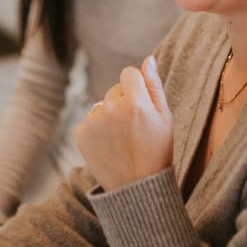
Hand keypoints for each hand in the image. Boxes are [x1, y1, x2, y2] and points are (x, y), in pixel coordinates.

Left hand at [75, 55, 172, 190]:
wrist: (137, 188)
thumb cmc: (157, 151)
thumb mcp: (165, 117)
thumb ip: (154, 85)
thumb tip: (148, 58)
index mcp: (135, 102)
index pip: (129, 73)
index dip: (137, 88)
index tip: (142, 106)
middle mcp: (112, 108)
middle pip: (115, 89)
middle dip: (123, 101)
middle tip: (135, 127)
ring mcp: (94, 121)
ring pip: (102, 104)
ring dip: (110, 114)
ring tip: (122, 138)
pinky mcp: (81, 133)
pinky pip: (91, 119)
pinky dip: (98, 128)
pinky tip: (110, 144)